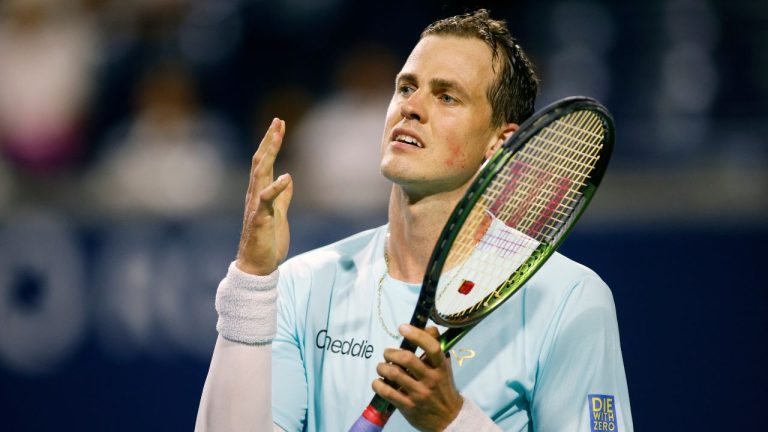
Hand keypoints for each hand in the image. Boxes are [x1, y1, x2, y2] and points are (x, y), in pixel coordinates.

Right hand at [236, 118, 292, 275]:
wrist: (257, 266)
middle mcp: (254, 195)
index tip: (279, 125)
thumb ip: (282, 197)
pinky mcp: (260, 218)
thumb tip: (288, 179)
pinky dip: (276, 187)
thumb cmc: (267, 242)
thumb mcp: (279, 214)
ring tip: (277, 136)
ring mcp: (256, 206)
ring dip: (269, 154)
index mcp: (260, 193)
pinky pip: (266, 199)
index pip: (264, 162)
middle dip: (269, 141)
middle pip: (260, 161)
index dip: (271, 143)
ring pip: (260, 173)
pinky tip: (286, 177)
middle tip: (278, 121)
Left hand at [372, 325, 463, 431]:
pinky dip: (378, 384)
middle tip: (387, 354)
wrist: (448, 417)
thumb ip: (435, 345)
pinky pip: (387, 392)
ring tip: (382, 367)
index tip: (402, 327)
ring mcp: (419, 394)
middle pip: (407, 359)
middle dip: (391, 353)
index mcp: (440, 367)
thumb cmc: (443, 386)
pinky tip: (378, 382)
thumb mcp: (444, 365)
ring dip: (382, 367)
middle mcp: (431, 379)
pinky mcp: (408, 406)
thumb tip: (427, 326)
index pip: (431, 347)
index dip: (416, 334)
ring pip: (394, 374)